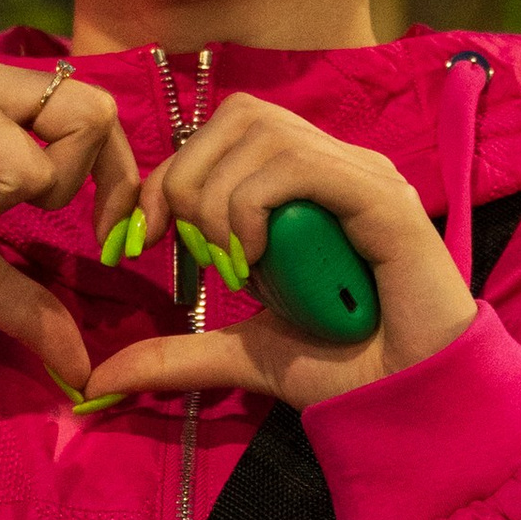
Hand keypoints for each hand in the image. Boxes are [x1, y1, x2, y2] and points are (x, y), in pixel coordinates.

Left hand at [82, 97, 474, 411]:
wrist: (418, 402)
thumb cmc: (349, 371)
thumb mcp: (244, 356)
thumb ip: (180, 354)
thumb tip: (103, 376)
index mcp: (308, 187)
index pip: (222, 135)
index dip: (169, 175)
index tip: (142, 237)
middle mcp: (337, 167)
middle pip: (236, 117)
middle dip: (188, 180)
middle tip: (193, 253)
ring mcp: (363, 176)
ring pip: (261, 133)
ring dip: (221, 198)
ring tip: (231, 265)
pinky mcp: (382, 199)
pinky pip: (298, 166)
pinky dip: (255, 206)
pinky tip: (255, 261)